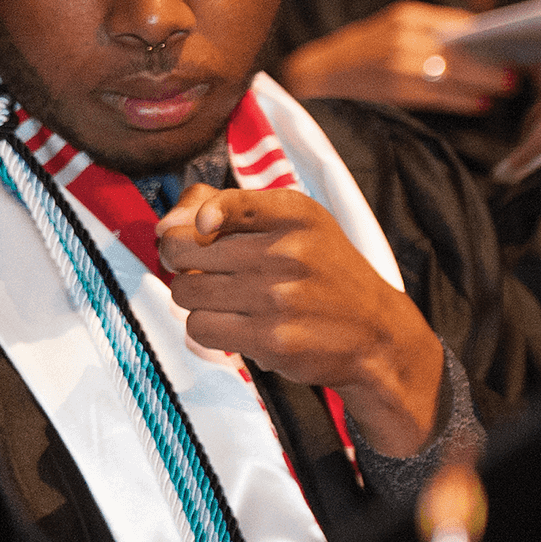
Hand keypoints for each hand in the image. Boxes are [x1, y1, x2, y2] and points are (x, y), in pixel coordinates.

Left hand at [156, 185, 445, 453]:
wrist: (377, 334)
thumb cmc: (322, 273)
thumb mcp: (293, 223)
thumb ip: (225, 206)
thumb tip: (164, 225)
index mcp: (294, 214)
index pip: (219, 202)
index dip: (194, 218)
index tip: (202, 229)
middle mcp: (288, 252)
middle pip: (181, 251)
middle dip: (181, 262)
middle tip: (202, 270)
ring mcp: (279, 297)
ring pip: (184, 292)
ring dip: (195, 298)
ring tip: (227, 299)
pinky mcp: (272, 339)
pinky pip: (199, 327)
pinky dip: (208, 328)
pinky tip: (236, 323)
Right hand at [279, 1, 513, 115]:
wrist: (306, 79)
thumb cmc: (357, 60)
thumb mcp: (390, 35)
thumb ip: (428, 37)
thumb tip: (480, 46)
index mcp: (405, 15)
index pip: (461, 24)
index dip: (492, 36)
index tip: (518, 44)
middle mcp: (402, 33)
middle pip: (463, 49)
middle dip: (495, 61)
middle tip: (523, 70)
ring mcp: (396, 60)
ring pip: (454, 72)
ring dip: (485, 81)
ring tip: (507, 87)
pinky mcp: (390, 85)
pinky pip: (438, 93)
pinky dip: (463, 99)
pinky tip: (481, 103)